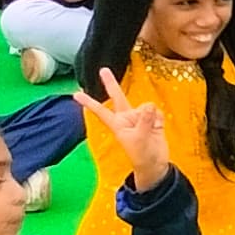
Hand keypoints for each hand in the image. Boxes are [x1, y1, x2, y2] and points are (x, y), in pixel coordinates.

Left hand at [79, 69, 171, 188]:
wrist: (155, 164)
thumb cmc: (142, 155)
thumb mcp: (140, 138)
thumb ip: (144, 120)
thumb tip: (148, 104)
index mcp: (118, 124)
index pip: (101, 111)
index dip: (89, 102)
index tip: (76, 94)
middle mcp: (127, 118)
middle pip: (118, 97)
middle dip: (111, 83)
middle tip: (103, 70)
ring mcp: (140, 117)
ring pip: (146, 106)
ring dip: (151, 115)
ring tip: (151, 131)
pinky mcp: (153, 119)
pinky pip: (157, 112)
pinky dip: (159, 119)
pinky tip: (158, 128)